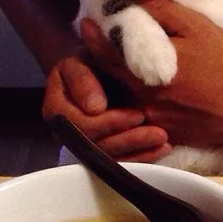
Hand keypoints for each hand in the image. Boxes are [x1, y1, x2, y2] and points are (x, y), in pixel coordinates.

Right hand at [41, 51, 170, 160]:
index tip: (138, 115)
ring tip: (164, 142)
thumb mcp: (81, 61)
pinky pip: (122, 160)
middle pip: (99, 145)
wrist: (97, 67)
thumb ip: (82, 79)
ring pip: (112, 157)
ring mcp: (87, 145)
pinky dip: (144, 156)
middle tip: (159, 133)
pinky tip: (162, 149)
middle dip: (130, 140)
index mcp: (57, 111)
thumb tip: (95, 108)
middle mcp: (69, 133)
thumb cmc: (89, 61)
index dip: (110, 123)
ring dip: (140, 151)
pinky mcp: (105, 151)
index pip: (83, 125)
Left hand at [79, 0, 222, 148]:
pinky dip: (136, 104)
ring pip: (124, 99)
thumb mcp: (195, 26)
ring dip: (118, 82)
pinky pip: (142, 118)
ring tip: (119, 65)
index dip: (94, 37)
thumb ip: (157, 9)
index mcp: (148, 72)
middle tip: (96, 42)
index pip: (108, 52)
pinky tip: (144, 90)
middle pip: (111, 78)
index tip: (86, 23)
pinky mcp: (165, 135)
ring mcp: (154, 121)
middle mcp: (144, 100)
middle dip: (101, 59)